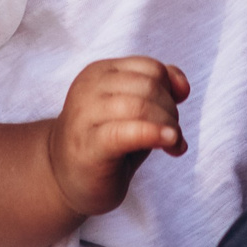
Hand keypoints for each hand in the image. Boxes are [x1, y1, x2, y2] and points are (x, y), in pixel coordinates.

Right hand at [46, 57, 188, 217]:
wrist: (63, 177)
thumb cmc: (105, 142)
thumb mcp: (133, 109)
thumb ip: (158, 89)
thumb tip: (182, 87)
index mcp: (100, 72)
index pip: (150, 68)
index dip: (171, 90)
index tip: (174, 115)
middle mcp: (88, 88)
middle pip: (149, 86)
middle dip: (171, 112)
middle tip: (173, 136)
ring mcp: (84, 116)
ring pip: (141, 106)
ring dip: (168, 126)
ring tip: (171, 144)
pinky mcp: (89, 145)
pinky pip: (127, 132)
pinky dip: (154, 134)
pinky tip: (170, 144)